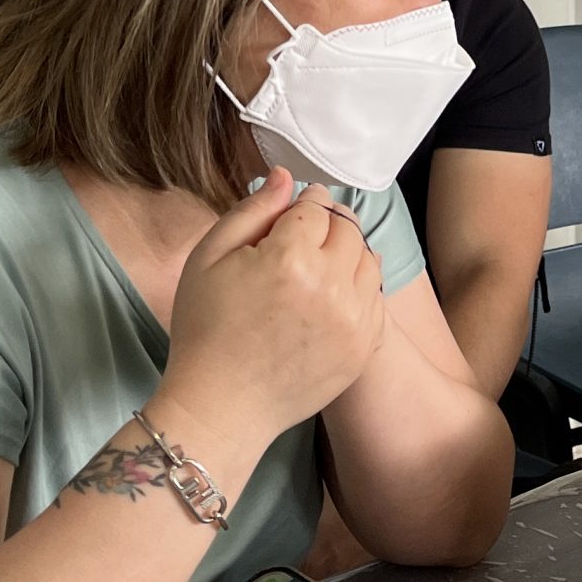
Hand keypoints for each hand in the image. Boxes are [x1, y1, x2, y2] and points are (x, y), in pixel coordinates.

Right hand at [164, 169, 386, 440]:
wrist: (222, 405)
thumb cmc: (206, 329)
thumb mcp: (210, 257)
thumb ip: (252, 210)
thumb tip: (286, 176)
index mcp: (290, 258)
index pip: (315, 206)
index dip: (300, 205)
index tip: (288, 217)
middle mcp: (331, 286)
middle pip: (347, 228)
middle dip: (326, 225)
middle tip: (298, 242)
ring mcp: (355, 320)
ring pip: (368, 260)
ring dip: (346, 254)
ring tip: (314, 269)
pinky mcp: (365, 347)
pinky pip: (376, 298)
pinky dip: (358, 288)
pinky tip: (328, 298)